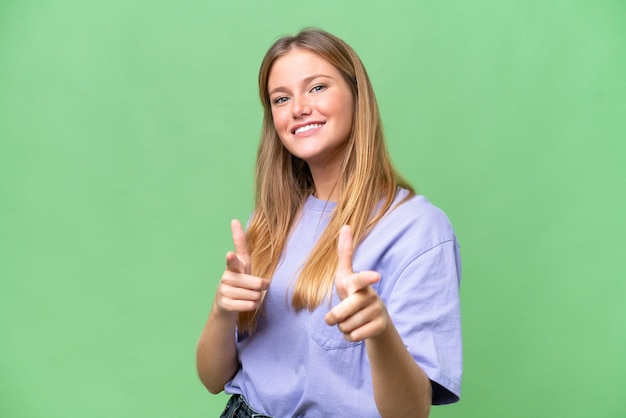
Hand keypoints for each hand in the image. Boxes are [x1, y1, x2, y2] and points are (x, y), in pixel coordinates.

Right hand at [214, 219, 268, 315]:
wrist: (226, 303)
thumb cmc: (239, 279)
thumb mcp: (243, 262)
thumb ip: (240, 244)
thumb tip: (233, 220)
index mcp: (233, 266)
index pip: (234, 260)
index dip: (233, 258)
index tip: (230, 255)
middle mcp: (227, 277)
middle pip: (257, 284)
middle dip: (261, 287)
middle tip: (256, 287)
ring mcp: (224, 291)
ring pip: (255, 296)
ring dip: (257, 297)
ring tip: (247, 295)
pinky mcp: (225, 304)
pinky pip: (250, 305)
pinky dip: (253, 305)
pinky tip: (245, 303)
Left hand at [325, 225, 387, 341]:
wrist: (372, 317)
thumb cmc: (354, 292)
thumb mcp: (346, 274)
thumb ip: (345, 253)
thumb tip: (346, 225)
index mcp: (359, 282)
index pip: (362, 279)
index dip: (368, 276)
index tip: (376, 276)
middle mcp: (370, 295)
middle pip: (342, 311)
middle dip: (333, 317)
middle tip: (331, 318)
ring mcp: (377, 311)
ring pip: (346, 326)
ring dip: (342, 327)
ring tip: (350, 319)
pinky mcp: (380, 326)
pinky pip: (354, 336)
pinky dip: (349, 336)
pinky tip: (355, 329)